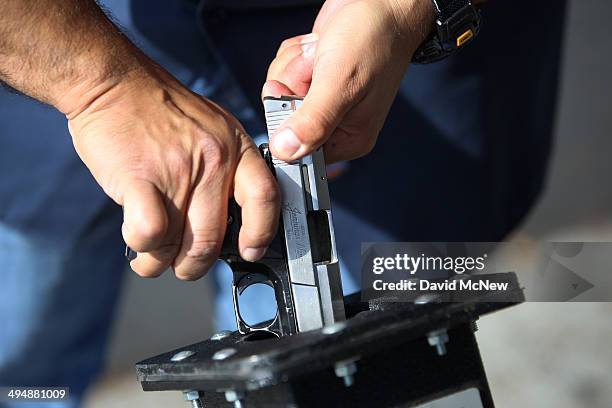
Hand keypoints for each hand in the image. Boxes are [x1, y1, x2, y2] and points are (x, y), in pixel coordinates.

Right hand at [68, 66, 279, 279]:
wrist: (113, 82)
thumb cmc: (160, 108)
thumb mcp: (214, 126)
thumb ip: (228, 166)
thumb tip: (231, 216)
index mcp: (236, 148)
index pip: (267, 198)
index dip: (262, 233)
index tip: (251, 251)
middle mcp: (214, 162)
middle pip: (214, 238)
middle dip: (195, 265)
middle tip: (184, 265)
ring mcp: (179, 171)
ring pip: (179, 244)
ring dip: (162, 262)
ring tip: (152, 256)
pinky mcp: (140, 179)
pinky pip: (151, 234)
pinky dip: (143, 248)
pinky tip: (138, 243)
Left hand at [264, 0, 433, 162]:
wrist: (382, 3)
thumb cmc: (373, 39)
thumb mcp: (339, 83)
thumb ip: (312, 121)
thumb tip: (286, 152)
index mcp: (349, 138)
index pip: (299, 151)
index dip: (287, 123)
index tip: (294, 97)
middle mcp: (335, 124)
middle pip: (282, 117)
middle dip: (292, 84)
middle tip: (317, 68)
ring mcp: (321, 100)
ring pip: (278, 90)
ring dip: (294, 65)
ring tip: (321, 54)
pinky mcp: (312, 79)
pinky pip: (282, 72)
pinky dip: (294, 54)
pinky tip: (317, 47)